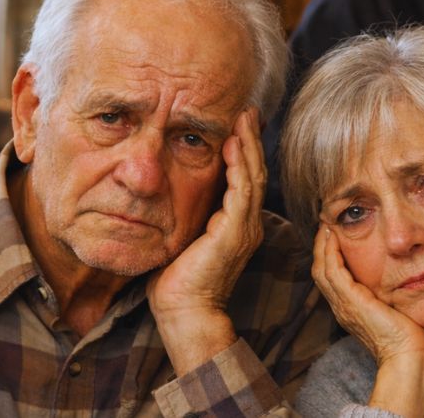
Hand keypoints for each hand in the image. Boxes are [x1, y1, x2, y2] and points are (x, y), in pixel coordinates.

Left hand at [146, 108, 265, 373]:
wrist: (184, 312)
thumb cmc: (176, 280)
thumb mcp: (182, 237)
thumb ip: (187, 213)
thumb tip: (169, 189)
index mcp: (236, 225)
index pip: (245, 179)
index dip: (244, 150)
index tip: (238, 124)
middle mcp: (246, 224)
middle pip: (254, 172)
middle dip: (251, 139)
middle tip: (249, 111)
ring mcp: (243, 229)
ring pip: (251, 177)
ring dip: (248, 145)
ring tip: (244, 119)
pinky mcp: (233, 233)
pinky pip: (241, 192)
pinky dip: (239, 166)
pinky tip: (233, 145)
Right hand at [313, 226, 423, 417]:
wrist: (414, 360)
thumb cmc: (419, 344)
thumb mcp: (408, 313)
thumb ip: (408, 297)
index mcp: (356, 312)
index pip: (337, 279)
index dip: (335, 257)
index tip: (340, 236)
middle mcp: (345, 309)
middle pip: (323, 271)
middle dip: (323, 247)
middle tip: (327, 225)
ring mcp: (345, 305)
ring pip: (322, 268)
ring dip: (322, 245)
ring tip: (326, 224)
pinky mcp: (350, 300)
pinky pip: (331, 269)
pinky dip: (328, 251)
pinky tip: (332, 235)